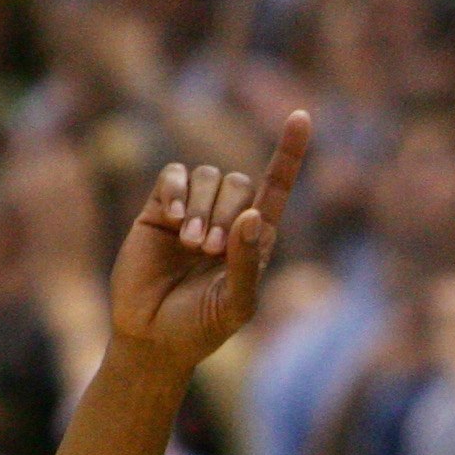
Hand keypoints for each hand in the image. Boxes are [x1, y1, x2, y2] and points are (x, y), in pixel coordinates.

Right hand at [108, 110, 311, 367]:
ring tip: (191, 245)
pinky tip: (171, 220)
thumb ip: (246, 262)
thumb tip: (253, 214)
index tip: (301, 116)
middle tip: (210, 251)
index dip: (289, 152)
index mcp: (256, 238)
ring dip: (202, 207)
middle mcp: (227, 219)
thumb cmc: (201, 327)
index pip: (277, 187)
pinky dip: (175, 191)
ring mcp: (193, 212)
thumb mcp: (235, 304)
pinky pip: (173, 176)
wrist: (152, 338)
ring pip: (207, 176)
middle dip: (227, 212)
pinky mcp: (158, 210)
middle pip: (239, 182)